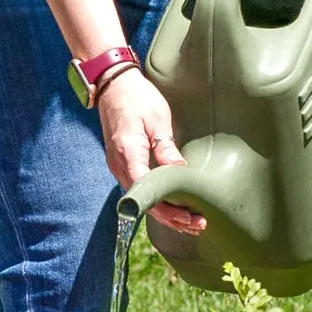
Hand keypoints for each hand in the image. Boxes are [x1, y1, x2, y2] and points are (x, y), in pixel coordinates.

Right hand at [98, 68, 204, 232]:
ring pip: (142, 200)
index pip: (146, 190)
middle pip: (145, 202)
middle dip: (171, 217)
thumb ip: (166, 147)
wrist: (113, 86)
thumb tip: (180, 171)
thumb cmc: (137, 98)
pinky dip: (157, 202)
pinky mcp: (123, 166)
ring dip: (166, 213)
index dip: (167, 208)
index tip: (188, 216)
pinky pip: (140, 190)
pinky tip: (174, 208)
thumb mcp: (157, 119)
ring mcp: (119, 167)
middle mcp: (119, 165)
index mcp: (128, 153)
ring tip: (191, 223)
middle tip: (198, 225)